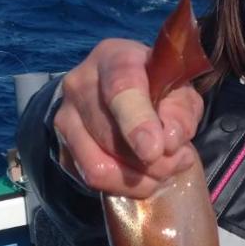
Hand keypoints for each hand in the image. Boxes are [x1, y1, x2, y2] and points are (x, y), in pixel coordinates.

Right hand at [53, 38, 203, 197]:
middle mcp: (80, 85)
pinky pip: (93, 181)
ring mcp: (66, 119)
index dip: (138, 122)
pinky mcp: (63, 150)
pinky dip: (127, 186)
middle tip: (179, 159)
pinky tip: (146, 176)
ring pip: (98, 166)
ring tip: (165, 170)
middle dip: (152, 161)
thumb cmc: (155, 86)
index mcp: (113, 59)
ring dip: (140, 179)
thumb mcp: (179, 89)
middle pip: (109, 136)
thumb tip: (171, 142)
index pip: (121, 90)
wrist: (117, 94)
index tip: (154, 150)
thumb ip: (181, 110)